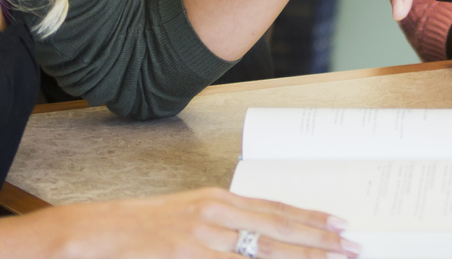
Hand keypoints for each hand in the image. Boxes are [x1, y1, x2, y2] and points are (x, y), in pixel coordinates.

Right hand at [47, 187, 356, 256]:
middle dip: (318, 241)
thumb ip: (224, 223)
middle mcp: (216, 214)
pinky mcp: (189, 257)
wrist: (99, 231)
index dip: (309, 218)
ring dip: (301, 258)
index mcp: (218, 199)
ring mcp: (203, 238)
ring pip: (264, 252)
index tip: (339, 224)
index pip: (275, 209)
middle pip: (278, 229)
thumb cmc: (143, 226)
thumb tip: (259, 235)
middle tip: (351, 246)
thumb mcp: (189, 214)